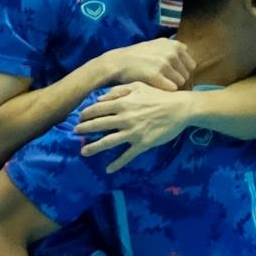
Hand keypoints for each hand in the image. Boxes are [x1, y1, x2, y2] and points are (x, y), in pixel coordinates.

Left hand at [78, 84, 194, 171]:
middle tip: (75, 133)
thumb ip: (118, 91)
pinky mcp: (142, 144)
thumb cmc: (159, 95)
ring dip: (94, 148)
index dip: (86, 113)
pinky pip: (127, 155)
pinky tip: (108, 169)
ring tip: (83, 152)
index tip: (78, 117)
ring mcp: (133, 132)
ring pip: (108, 141)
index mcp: (122, 103)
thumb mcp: (138, 86)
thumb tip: (100, 98)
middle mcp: (124, 118)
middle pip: (99, 125)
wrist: (180, 108)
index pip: (98, 109)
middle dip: (84, 129)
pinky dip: (117, 163)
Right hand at [97, 38, 192, 92]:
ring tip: (159, 86)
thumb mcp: (158, 45)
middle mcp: (172, 52)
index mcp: (175, 45)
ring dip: (171, 86)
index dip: (182, 73)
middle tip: (165, 83)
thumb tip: (189, 59)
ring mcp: (164, 63)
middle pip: (187, 75)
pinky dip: (165, 91)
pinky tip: (156, 89)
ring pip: (180, 83)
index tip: (173, 77)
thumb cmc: (138, 56)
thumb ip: (173, 50)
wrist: (118, 62)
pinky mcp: (157, 75)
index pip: (191, 65)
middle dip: (177, 80)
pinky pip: (172, 88)